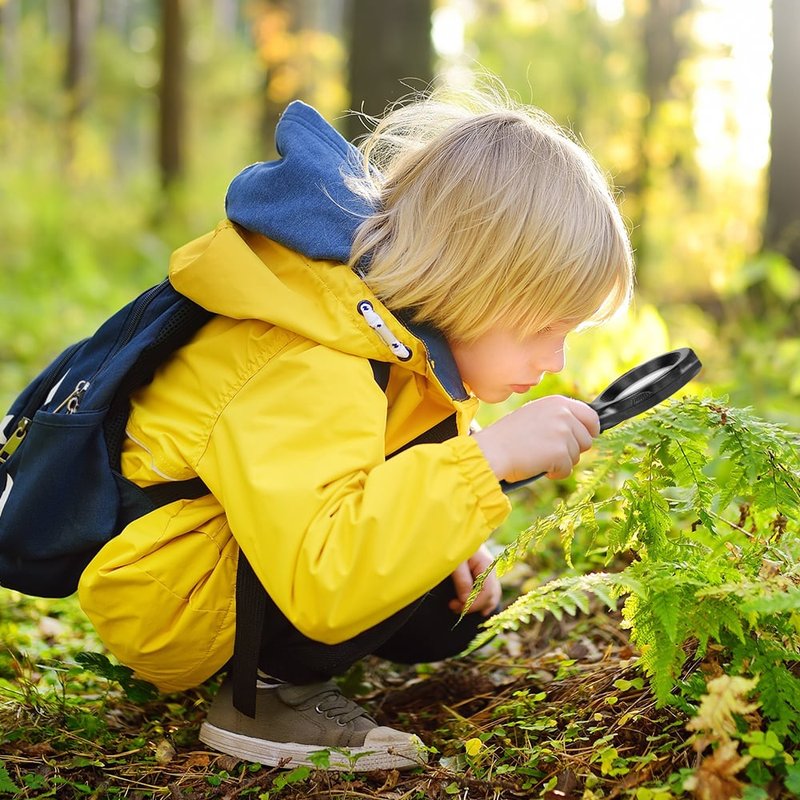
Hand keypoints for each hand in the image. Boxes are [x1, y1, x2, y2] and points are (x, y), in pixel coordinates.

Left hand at [449, 544, 500, 616]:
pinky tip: (474, 607)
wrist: (450, 526)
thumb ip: (462, 580)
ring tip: (460, 609)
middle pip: (491, 595)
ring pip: (492, 594)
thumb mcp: (454, 560)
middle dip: (474, 606)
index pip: (487, 591)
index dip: (474, 603)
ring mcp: (487, 570)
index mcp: (485, 563)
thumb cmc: (451, 541)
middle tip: (453, 607)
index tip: (457, 606)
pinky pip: (487, 589)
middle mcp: (490, 568)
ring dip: (477, 605)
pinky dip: (482, 600)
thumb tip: (466, 601)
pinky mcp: (481, 571)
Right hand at [472, 395, 599, 482]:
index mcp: (557, 402)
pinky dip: (555, 473)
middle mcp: (563, 414)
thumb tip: (581, 430)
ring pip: (576, 456)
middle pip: (586, 440)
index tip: (587, 437)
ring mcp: (564, 433)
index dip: (591, 430)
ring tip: (539, 458)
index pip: (591, 415)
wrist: (493, 450)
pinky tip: (538, 466)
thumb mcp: (534, 414)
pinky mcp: (561, 452)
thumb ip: (557, 417)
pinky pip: (567, 469)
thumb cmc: (508, 435)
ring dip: (561, 462)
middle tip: (551, 452)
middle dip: (572, 450)